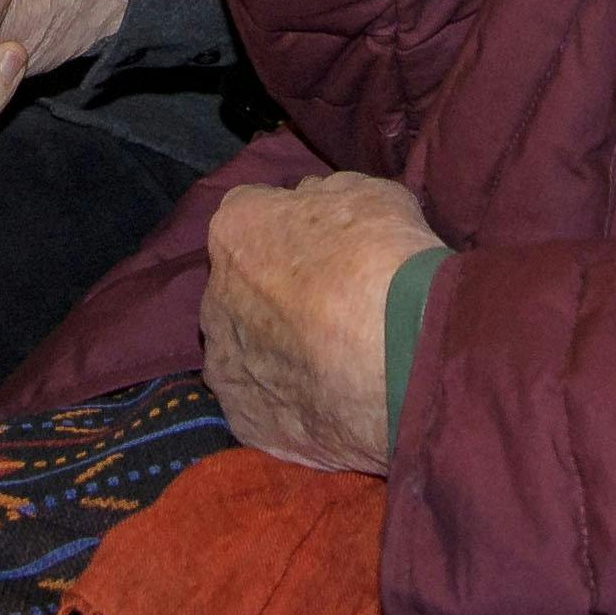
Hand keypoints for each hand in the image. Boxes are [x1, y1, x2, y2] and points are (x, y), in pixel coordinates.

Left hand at [203, 171, 443, 473]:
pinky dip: (288, 403)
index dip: (289, 229)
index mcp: (236, 229)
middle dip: (276, 295)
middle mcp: (213, 294)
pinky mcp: (243, 421)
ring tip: (332, 364)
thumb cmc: (384, 259)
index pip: (251, 215)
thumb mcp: (367, 194)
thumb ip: (325, 199)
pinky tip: (328, 403)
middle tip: (331, 308)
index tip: (325, 247)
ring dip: (277, 353)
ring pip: (245, 351)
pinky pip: (262, 405)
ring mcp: (223, 364)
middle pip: (242, 288)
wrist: (401, 354)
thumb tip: (311, 205)